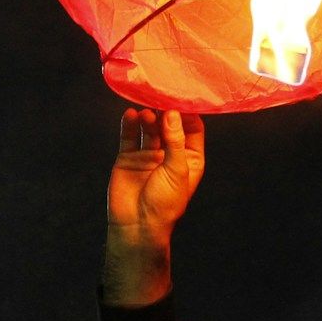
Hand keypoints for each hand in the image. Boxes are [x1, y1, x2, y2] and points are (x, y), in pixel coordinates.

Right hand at [102, 108, 204, 306]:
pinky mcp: (128, 157)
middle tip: (161, 95)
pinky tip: (130, 115)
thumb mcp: (177, 170)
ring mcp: (148, 155)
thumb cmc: (164, 203)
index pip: (192, 129)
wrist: (137, 225)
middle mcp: (169, 154)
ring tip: (146, 112)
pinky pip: (129, 136)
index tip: (183, 96)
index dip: (189, 113)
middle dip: (166, 111)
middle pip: (169, 125)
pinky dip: (129, 124)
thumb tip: (172, 113)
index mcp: (189, 159)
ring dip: (148, 117)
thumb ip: (175, 140)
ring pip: (149, 128)